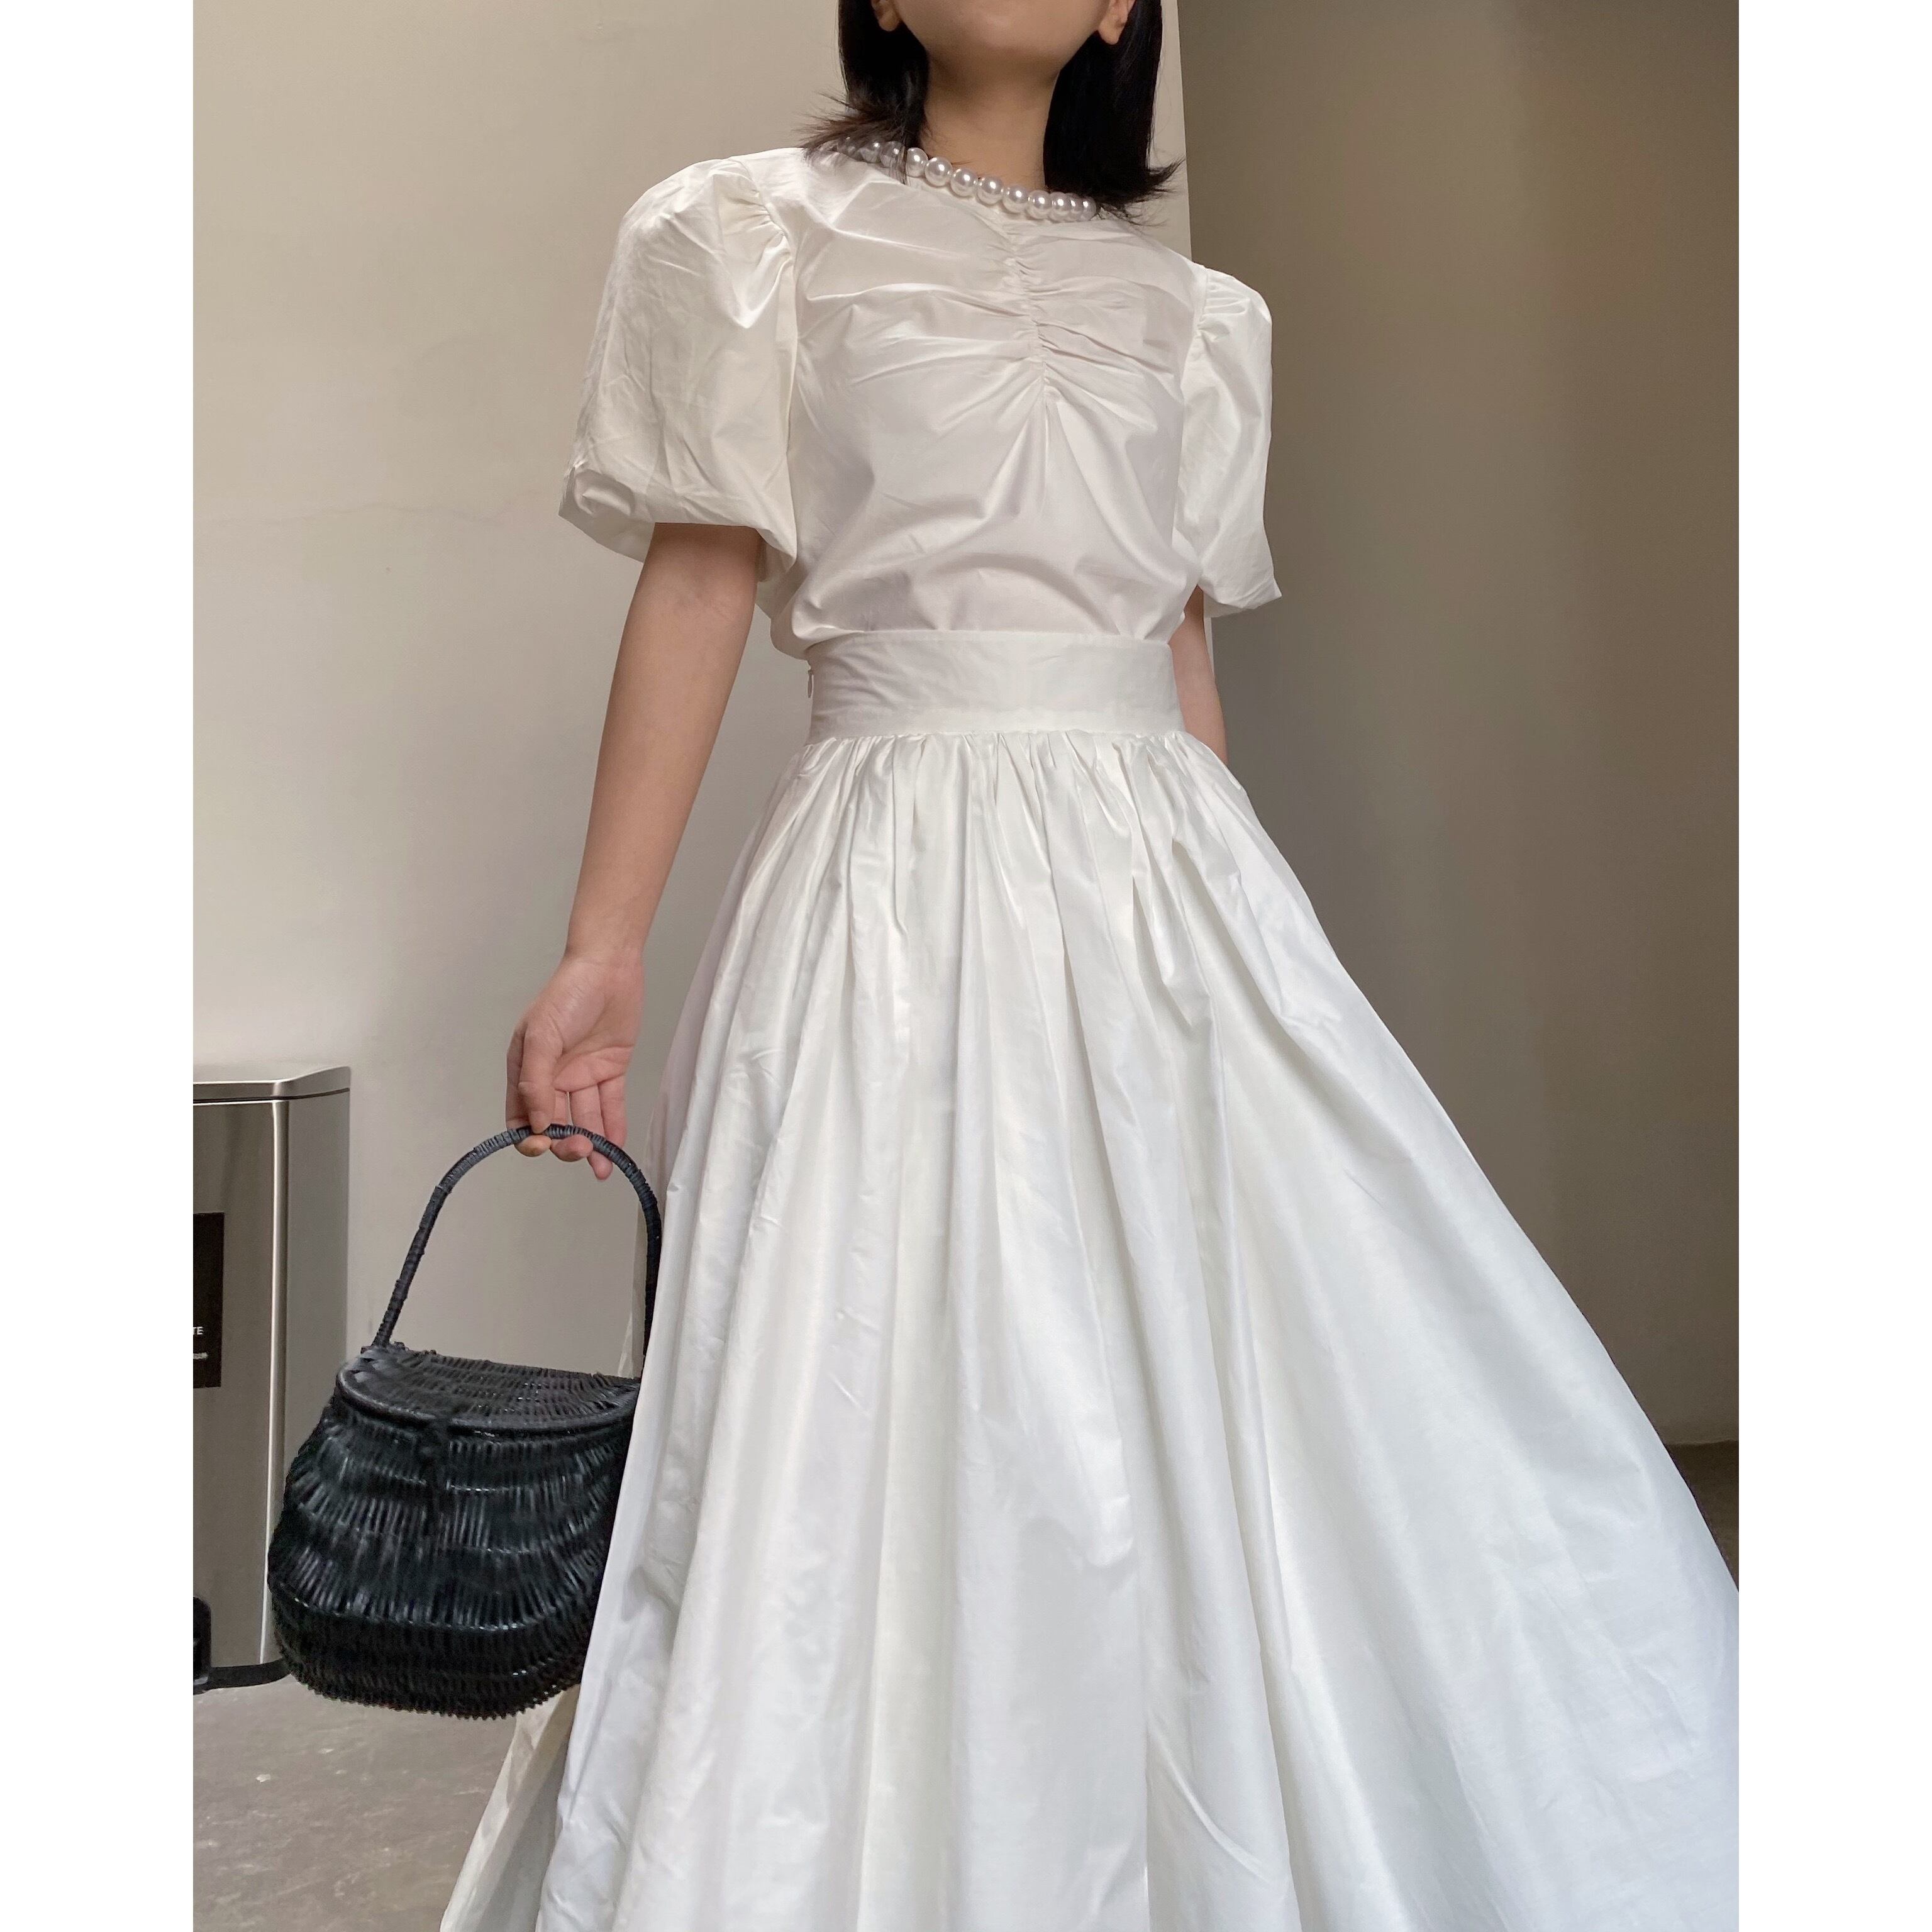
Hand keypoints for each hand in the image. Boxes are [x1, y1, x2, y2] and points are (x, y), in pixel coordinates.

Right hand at [505, 951, 643, 1178]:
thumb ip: (536, 1081)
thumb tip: (537, 1124)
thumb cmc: (567, 994)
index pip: (522, 1116)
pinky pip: (610, 1106)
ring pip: (585, 1120)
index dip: (529, 1137)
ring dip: (591, 1146)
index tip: (541, 1145)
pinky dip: (613, 1129)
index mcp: (526, 1069)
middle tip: (579, 1149)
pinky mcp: (610, 1071)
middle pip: (555, 1123)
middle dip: (565, 1143)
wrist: (609, 967)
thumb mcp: (542, 1035)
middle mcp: (553, 1077)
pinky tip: (615, 1150)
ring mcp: (582, 1075)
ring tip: (599, 1166)